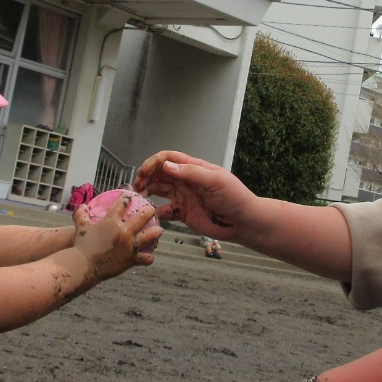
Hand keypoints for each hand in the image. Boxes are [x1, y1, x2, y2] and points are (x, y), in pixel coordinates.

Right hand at [70, 195, 160, 281]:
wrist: (84, 266)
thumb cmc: (81, 246)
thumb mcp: (81, 228)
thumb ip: (81, 215)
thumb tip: (82, 206)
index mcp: (112, 221)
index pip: (123, 204)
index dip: (127, 198)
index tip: (130, 197)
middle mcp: (124, 231)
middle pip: (142, 216)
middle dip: (149, 210)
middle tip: (152, 209)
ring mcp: (130, 246)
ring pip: (149, 236)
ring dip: (156, 232)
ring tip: (159, 230)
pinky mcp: (131, 259)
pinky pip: (145, 257)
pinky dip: (148, 257)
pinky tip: (150, 256)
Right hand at [132, 150, 255, 240]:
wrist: (243, 222)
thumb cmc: (235, 197)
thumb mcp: (216, 181)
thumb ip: (192, 173)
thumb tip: (167, 167)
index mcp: (194, 168)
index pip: (169, 159)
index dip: (154, 162)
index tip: (145, 172)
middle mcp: (186, 180)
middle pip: (160, 174)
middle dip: (146, 176)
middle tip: (137, 186)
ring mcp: (183, 196)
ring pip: (159, 190)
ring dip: (147, 191)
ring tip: (138, 197)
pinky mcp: (183, 213)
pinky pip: (164, 211)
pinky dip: (155, 212)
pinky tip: (149, 215)